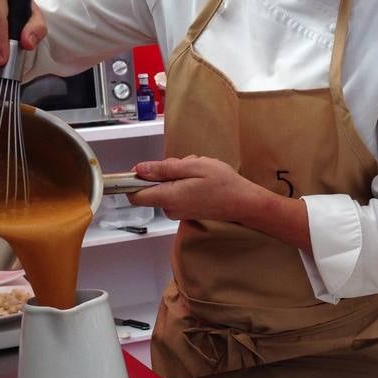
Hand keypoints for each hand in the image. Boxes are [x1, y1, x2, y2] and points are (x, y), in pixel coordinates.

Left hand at [129, 156, 266, 222]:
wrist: (244, 202)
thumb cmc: (223, 184)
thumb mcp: (193, 167)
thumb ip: (164, 169)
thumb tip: (140, 169)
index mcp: (169, 196)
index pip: (134, 195)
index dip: (133, 180)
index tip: (141, 168)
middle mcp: (170, 208)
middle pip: (151, 188)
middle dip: (163, 172)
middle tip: (185, 165)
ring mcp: (177, 212)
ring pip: (164, 188)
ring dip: (177, 176)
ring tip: (197, 172)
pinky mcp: (185, 211)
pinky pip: (175, 193)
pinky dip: (184, 184)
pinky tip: (200, 180)